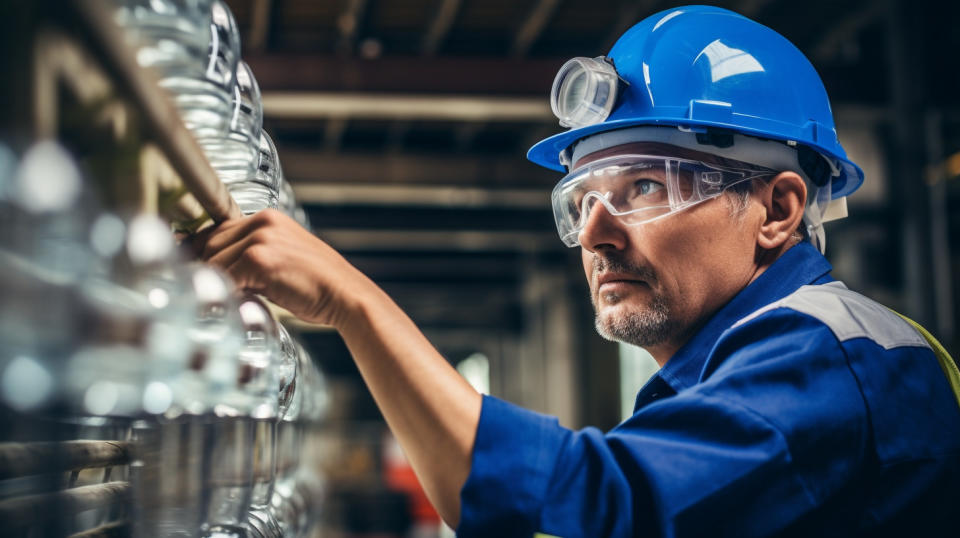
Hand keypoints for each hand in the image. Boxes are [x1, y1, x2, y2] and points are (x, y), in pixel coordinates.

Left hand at [189, 209, 372, 327]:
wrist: (346, 295)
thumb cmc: (318, 285)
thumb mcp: (286, 259)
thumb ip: (255, 257)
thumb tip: (220, 271)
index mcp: (268, 218)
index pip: (218, 230)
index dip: (201, 250)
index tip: (189, 266)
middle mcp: (262, 223)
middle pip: (210, 243)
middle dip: (202, 268)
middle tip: (199, 290)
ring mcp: (260, 239)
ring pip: (213, 261)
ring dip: (212, 284)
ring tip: (215, 301)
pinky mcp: (259, 260)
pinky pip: (224, 278)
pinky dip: (222, 294)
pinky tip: (227, 306)